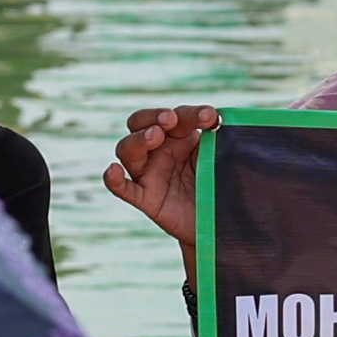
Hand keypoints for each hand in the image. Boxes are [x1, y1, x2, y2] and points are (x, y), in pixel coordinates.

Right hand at [103, 105, 224, 249]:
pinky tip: (113, 170)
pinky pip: (123, 188)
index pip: (175, 116)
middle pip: (140, 124)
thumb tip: (222, 121)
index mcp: (178, 136)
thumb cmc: (217, 183)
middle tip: (171, 119)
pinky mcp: (145, 198)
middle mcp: (158, 150)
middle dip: (153, 117)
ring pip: (127, 150)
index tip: (211, 117)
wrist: (217, 222)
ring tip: (155, 136)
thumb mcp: (221, 159)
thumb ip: (219, 141)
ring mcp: (148, 173)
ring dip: (138, 140)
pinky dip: (114, 179)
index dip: (190, 114)